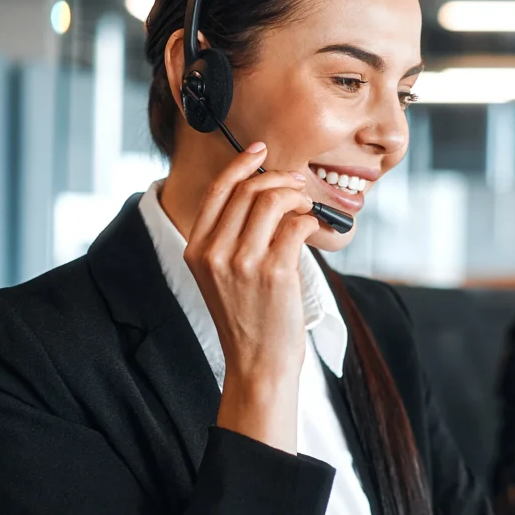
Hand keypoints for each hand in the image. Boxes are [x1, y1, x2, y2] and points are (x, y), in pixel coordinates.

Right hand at [184, 144, 321, 453]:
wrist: (258, 364)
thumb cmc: (248, 320)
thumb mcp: (222, 277)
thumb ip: (230, 238)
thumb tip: (265, 192)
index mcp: (196, 250)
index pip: (217, 191)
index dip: (241, 164)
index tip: (261, 150)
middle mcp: (214, 253)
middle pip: (248, 190)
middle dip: (280, 180)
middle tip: (298, 187)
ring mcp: (242, 262)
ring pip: (273, 201)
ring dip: (297, 196)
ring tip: (307, 208)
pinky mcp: (273, 271)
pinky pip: (297, 223)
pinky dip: (312, 219)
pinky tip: (317, 228)